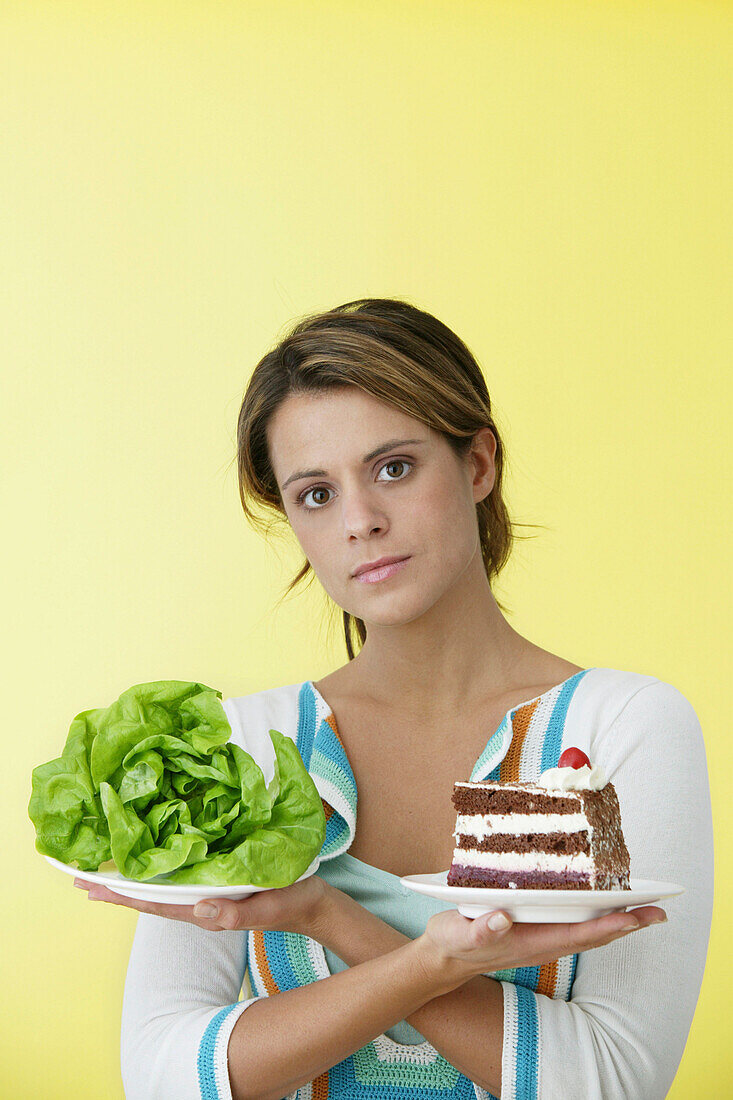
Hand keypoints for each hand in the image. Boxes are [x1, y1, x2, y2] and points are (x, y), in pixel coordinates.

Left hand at [73, 872, 331, 937]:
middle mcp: (200, 900)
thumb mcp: (267, 907)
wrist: (312, 902)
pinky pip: (182, 872)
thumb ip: (235, 914)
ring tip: (102, 868)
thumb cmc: (290, 903)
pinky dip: (159, 864)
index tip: (91, 887)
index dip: (123, 895)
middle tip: (79, 877)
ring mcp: (208, 890)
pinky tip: (151, 856)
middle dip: (116, 888)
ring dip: (132, 877)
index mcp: (206, 908)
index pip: (155, 903)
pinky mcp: (220, 877)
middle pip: (149, 895)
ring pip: (162, 884)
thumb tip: (197, 911)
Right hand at [418, 903, 667, 984]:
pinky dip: (595, 914)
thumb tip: (503, 918)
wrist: (443, 960)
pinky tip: (601, 902)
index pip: (579, 934)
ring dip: (617, 919)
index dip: (609, 925)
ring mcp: (541, 938)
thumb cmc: (453, 944)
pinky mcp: (535, 930)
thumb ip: (481, 928)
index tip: (636, 916)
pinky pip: (573, 924)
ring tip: (643, 906)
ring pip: (587, 930)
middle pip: (593, 934)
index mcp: (531, 942)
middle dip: (627, 922)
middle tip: (658, 910)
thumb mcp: (460, 934)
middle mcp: (543, 942)